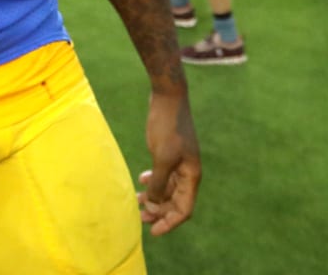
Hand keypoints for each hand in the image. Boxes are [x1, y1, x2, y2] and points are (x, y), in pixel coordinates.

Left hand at [137, 90, 200, 236]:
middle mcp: (188, 172)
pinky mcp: (169, 152)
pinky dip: (153, 181)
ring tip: (136, 202)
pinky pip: (163, 175)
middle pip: (175, 201)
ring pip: (168, 189)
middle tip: (139, 218)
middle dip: (159, 212)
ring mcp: (179, 161)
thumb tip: (155, 205)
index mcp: (191, 175)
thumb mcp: (162, 158)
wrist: (167, 97)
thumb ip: (160, 183)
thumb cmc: (167, 126)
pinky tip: (142, 180)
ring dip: (154, 197)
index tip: (153, 231)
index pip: (184, 209)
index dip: (170, 222)